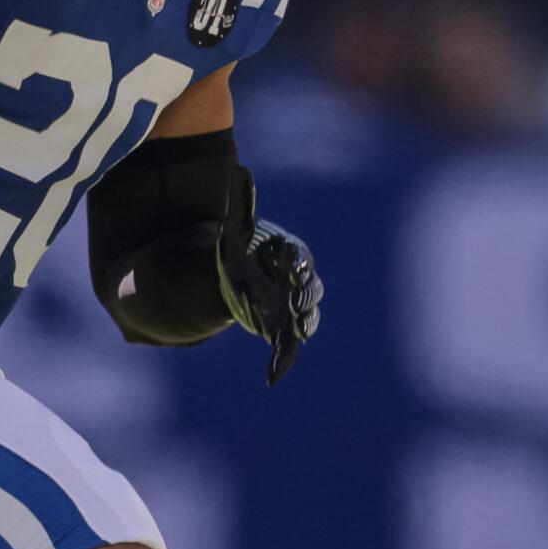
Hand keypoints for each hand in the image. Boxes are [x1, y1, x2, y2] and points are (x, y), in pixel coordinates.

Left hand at [214, 170, 321, 384]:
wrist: (243, 278)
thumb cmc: (244, 252)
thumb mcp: (237, 230)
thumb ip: (240, 205)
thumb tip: (238, 172)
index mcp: (292, 258)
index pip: (301, 260)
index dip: (299, 264)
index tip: (295, 266)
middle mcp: (299, 283)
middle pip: (310, 291)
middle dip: (305, 296)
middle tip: (294, 302)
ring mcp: (294, 309)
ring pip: (306, 319)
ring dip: (302, 326)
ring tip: (295, 334)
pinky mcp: (283, 330)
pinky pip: (288, 347)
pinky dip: (283, 361)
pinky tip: (272, 376)